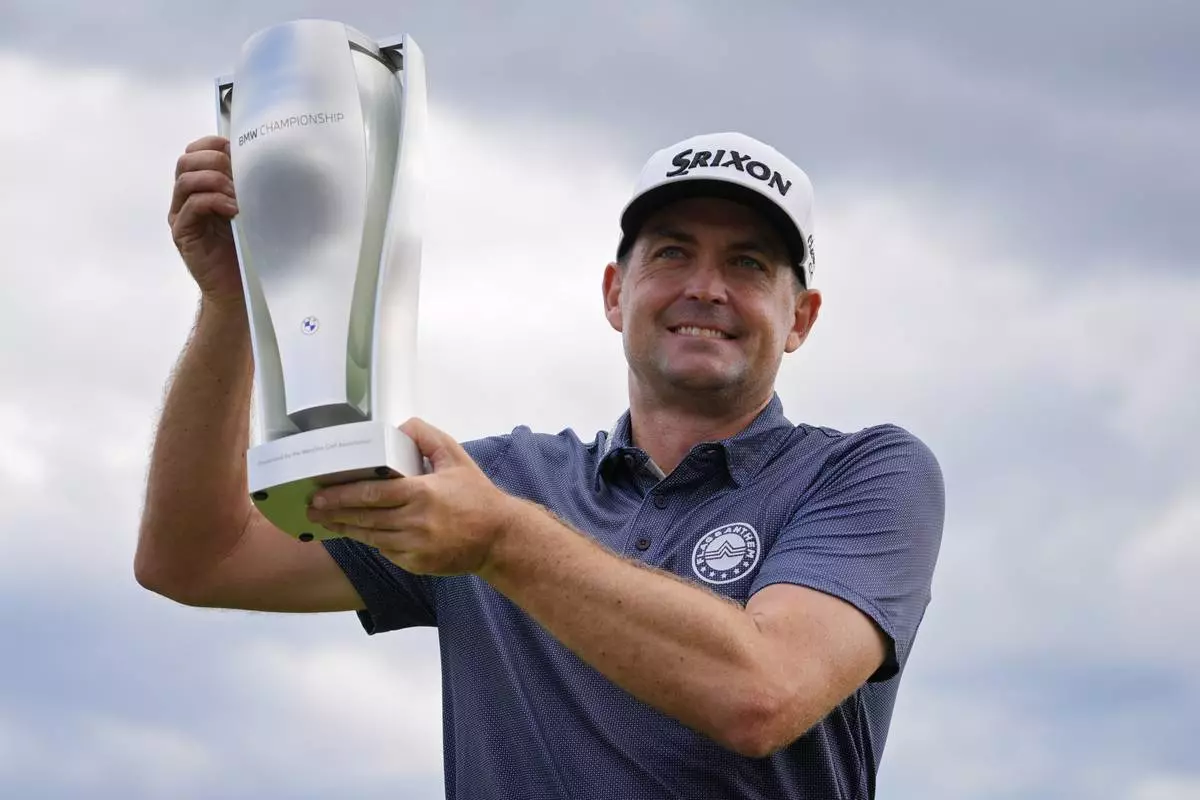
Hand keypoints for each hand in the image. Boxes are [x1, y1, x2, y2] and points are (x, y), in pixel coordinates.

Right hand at [168, 135, 243, 303]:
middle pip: (186, 161)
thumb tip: (263, 160)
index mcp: (199, 188)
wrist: (238, 286)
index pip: (195, 152)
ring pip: (186, 180)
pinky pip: (192, 206)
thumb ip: (245, 186)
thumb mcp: (248, 209)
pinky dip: (214, 201)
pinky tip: (234, 210)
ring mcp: (181, 215)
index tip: (237, 149)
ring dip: (215, 181)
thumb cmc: (245, 247)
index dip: (213, 145)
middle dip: (214, 161)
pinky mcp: (182, 233)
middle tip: (238, 175)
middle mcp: (184, 199)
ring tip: (238, 194)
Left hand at [306, 418, 517, 575]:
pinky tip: (358, 533)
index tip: (321, 493)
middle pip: (364, 518)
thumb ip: (427, 437)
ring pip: (370, 537)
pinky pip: (385, 550)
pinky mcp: (416, 563)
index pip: (373, 493)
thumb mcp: (456, 458)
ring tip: (325, 521)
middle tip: (312, 508)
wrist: (499, 538)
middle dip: (334, 512)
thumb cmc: (477, 497)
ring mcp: (414, 546)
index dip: (343, 494)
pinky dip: (371, 541)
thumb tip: (400, 428)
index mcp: (422, 493)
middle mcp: (415, 522)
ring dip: (346, 529)